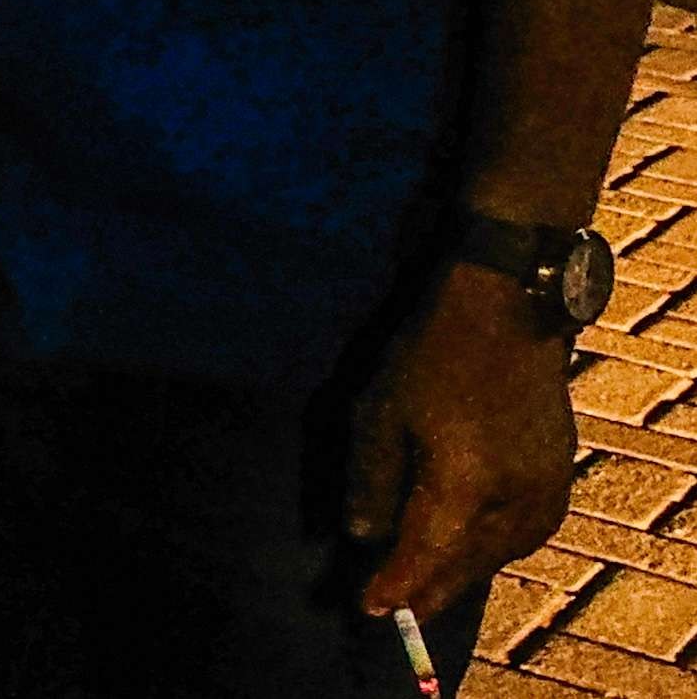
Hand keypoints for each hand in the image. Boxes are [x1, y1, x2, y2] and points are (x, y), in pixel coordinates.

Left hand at [347, 263, 577, 618]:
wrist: (507, 313)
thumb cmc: (432, 354)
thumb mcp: (382, 413)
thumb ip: (373, 482)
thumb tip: (363, 537)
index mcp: (465, 485)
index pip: (427, 556)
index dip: (399, 586)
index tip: (373, 608)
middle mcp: (513, 498)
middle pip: (467, 565)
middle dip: (431, 590)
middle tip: (398, 609)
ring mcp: (545, 490)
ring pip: (500, 554)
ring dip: (464, 573)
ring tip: (430, 586)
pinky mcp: (559, 477)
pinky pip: (528, 534)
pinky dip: (497, 550)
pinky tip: (476, 549)